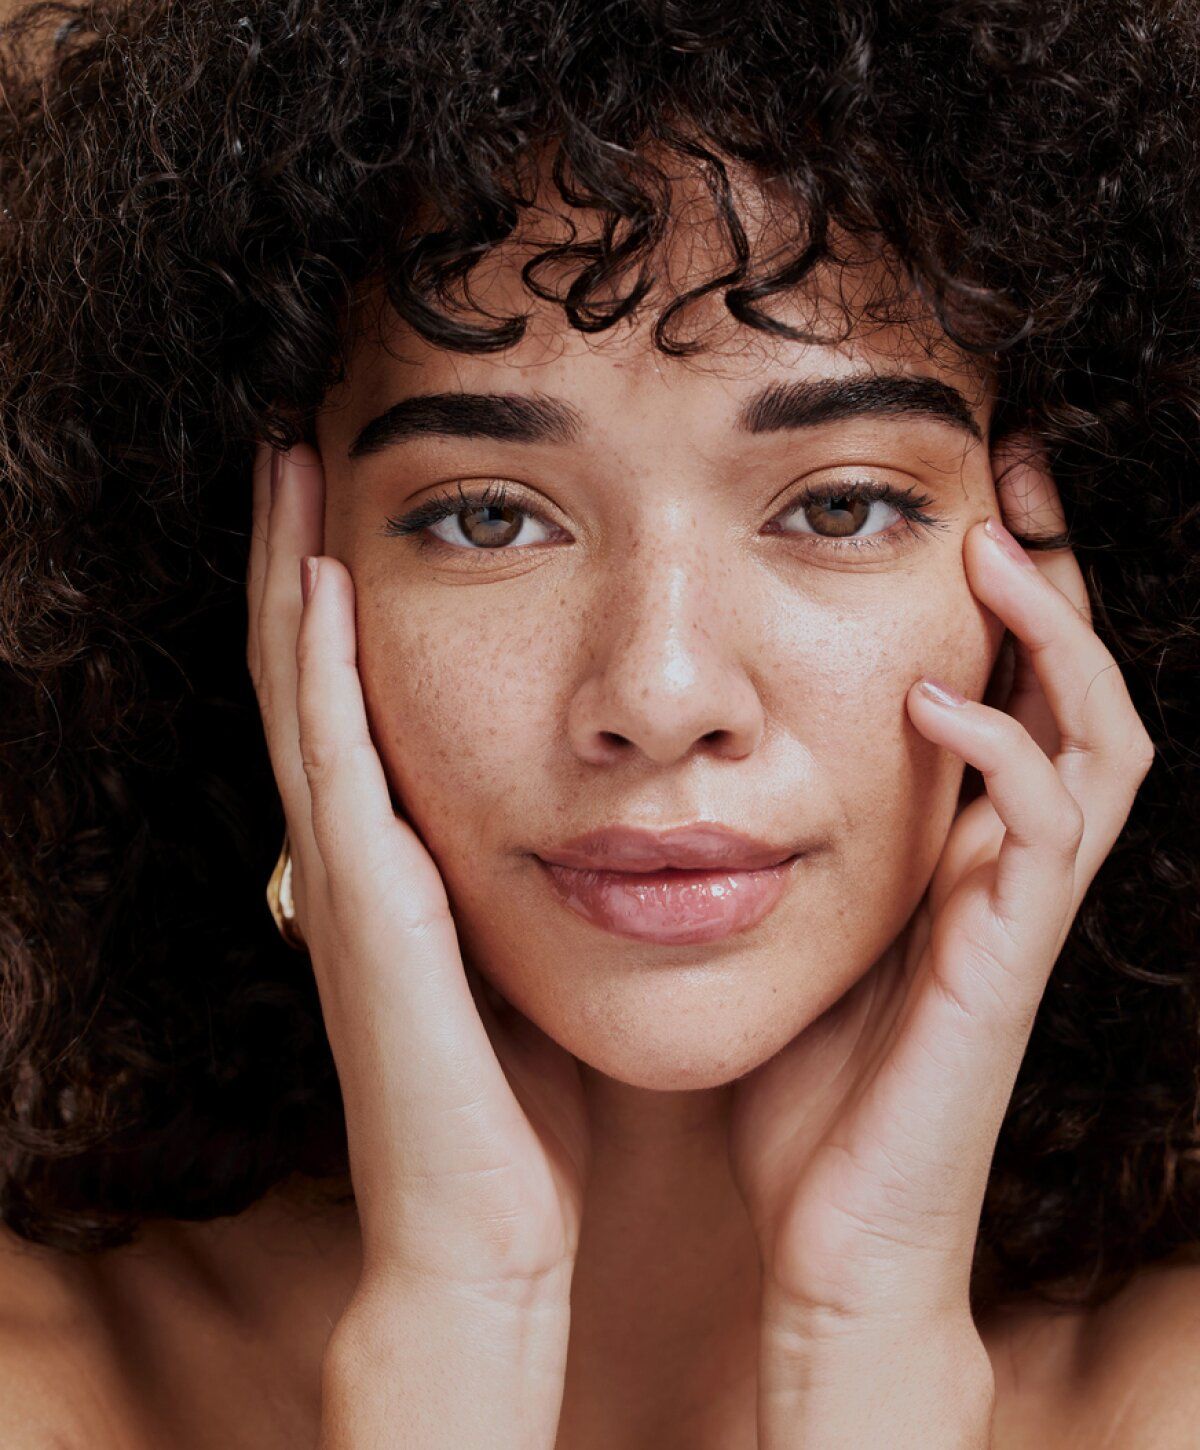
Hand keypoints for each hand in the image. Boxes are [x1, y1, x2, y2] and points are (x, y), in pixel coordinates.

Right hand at [246, 442, 588, 1306]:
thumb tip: (587, 804)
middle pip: (307, 664)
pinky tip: (320, 579)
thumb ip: (525, 875)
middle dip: (296, 547)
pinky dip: (317, 668)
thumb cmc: (520, 1100)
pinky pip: (334, 764)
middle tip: (298, 432)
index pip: (355, 689)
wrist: (488, 1230)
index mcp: (399, 854)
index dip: (338, 587)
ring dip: (289, 574)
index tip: (357, 484)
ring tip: (289, 463)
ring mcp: (346, 877)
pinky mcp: (365, 912)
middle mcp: (355, 850)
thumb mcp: (526, 954)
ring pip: (301, 691)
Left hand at [727, 441, 1154, 1439]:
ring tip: (991, 554)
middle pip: (1081, 689)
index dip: (998, 597)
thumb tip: (690, 755)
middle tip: (1010, 477)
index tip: (948, 496)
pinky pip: (1046, 833)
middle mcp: (1007, 868)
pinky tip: (932, 699)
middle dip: (1055, 579)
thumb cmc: (803, 1083)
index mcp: (954, 850)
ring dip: (1056, 640)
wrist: (833, 1231)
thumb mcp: (787, 927)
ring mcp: (1017, 914)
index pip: (1007, 691)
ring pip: (1101, 741)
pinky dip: (1005, 752)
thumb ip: (776, 842)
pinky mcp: (1005, 965)